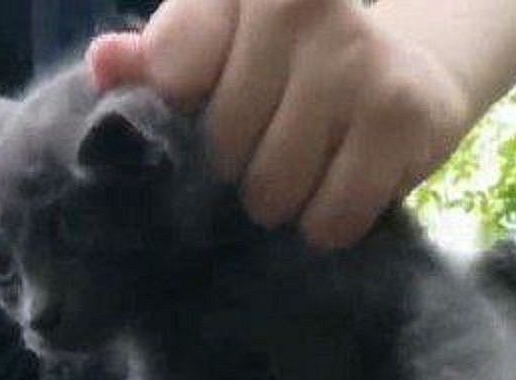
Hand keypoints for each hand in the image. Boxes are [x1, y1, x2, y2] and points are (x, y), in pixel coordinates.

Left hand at [88, 0, 473, 248]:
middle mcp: (299, 4)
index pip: (172, 76)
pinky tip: (343, 183)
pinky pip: (331, 217)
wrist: (410, 73)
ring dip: (284, 202)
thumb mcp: (215, 56)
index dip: (184, 116)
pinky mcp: (402, 112)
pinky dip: (330, 222)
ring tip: (307, 167)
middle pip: (221, 145)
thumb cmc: (286, 69)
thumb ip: (157, 64)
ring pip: (273, 191)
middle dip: (238, 168)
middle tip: (271, 145)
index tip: (212, 103)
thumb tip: (104, 63)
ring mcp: (356, 55)